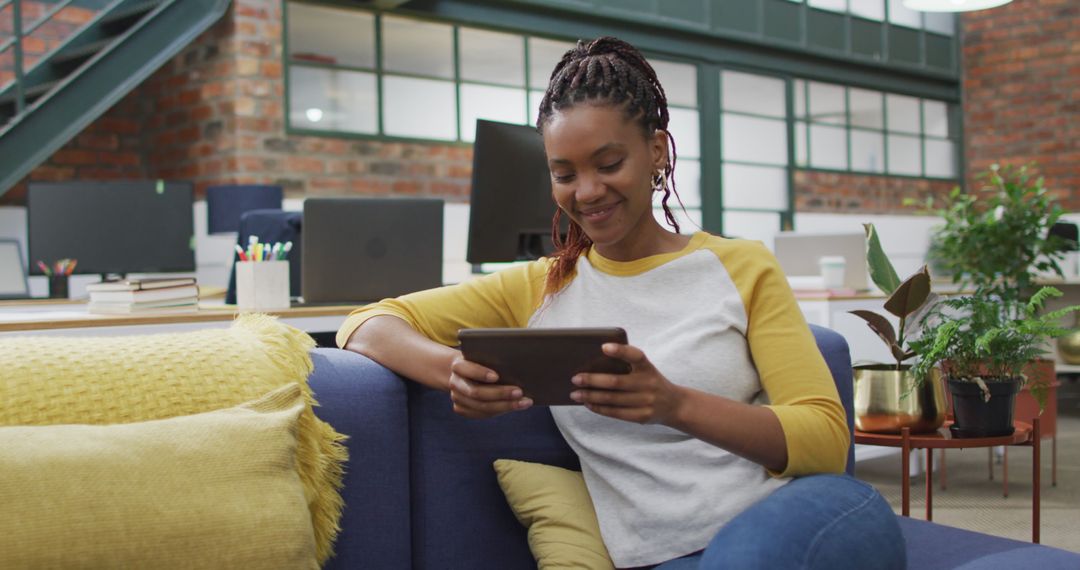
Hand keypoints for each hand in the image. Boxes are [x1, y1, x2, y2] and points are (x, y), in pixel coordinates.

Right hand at [448, 355, 532, 418]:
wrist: (463, 372)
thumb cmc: (479, 361)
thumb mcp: (483, 355)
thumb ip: (493, 359)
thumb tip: (519, 365)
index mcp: (458, 366)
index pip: (467, 369)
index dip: (480, 373)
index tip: (496, 376)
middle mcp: (455, 383)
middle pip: (476, 392)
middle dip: (499, 393)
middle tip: (519, 392)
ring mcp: (457, 398)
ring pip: (481, 407)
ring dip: (505, 406)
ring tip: (524, 402)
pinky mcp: (462, 409)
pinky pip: (483, 414)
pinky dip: (501, 410)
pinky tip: (515, 406)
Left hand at [569, 343, 684, 424]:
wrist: (674, 405)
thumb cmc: (650, 382)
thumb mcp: (645, 370)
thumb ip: (626, 367)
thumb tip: (591, 368)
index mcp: (648, 367)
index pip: (635, 355)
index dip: (620, 351)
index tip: (603, 347)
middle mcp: (649, 384)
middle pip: (616, 382)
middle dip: (592, 380)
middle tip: (575, 378)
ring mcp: (646, 402)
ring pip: (612, 399)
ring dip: (591, 396)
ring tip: (575, 394)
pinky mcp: (642, 417)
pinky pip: (616, 413)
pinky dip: (599, 408)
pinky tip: (588, 403)